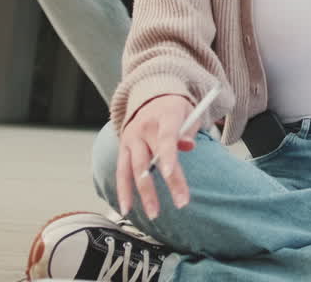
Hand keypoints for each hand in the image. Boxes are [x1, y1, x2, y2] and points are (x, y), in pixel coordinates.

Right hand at [116, 94, 200, 218]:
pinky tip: (126, 209)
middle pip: (152, 159)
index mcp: (164, 117)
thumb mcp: (189, 113)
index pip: (166, 138)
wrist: (150, 97)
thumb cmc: (174, 110)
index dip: (168, 156)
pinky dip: (123, 191)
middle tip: (181, 203)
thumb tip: (188, 146)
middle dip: (167, 183)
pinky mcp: (122, 147)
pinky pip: (121, 172)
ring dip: (144, 193)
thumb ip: (189, 131)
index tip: (170, 174)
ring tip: (153, 214)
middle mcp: (143, 127)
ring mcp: (131, 138)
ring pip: (134, 169)